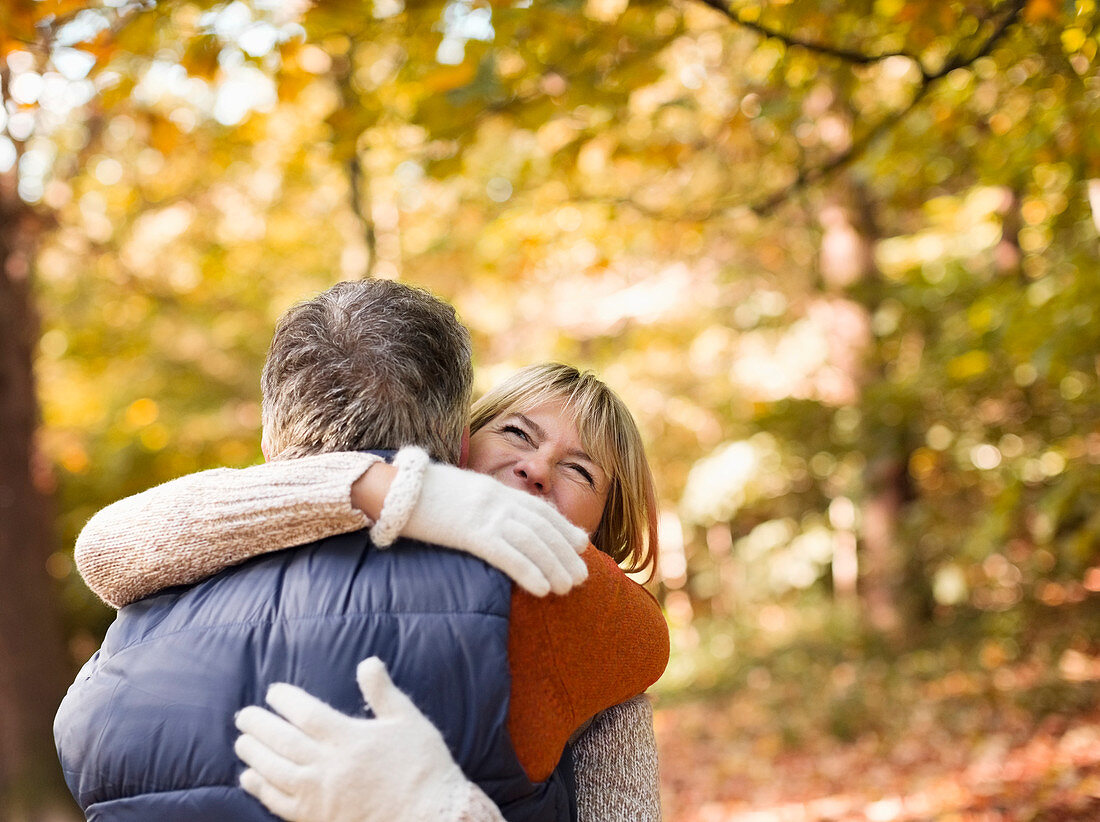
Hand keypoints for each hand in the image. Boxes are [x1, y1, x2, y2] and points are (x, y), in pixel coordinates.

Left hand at [236, 657, 472, 821]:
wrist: (430, 816)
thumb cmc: (422, 766)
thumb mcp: (408, 720)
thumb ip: (383, 692)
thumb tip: (367, 662)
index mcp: (349, 738)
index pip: (306, 714)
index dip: (285, 701)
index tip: (273, 692)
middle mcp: (329, 765)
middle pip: (282, 741)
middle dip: (259, 725)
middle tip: (244, 715)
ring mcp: (320, 795)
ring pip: (275, 771)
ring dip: (254, 754)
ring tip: (242, 742)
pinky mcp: (317, 819)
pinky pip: (279, 803)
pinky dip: (260, 789)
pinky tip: (249, 778)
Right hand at [402, 457, 589, 596]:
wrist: (394, 487)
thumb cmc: (419, 494)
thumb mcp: (458, 493)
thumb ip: (480, 504)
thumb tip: (493, 522)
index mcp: (494, 489)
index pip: (538, 509)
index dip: (562, 527)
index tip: (580, 544)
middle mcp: (497, 499)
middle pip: (541, 528)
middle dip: (564, 553)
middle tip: (582, 575)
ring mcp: (485, 515)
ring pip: (532, 542)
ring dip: (554, 566)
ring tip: (568, 588)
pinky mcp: (470, 533)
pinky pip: (507, 555)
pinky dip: (530, 572)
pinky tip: (543, 589)